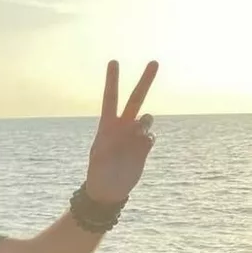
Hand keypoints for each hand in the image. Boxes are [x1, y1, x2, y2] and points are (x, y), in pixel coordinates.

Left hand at [84, 60, 158, 203]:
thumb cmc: (98, 175)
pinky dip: (148, 138)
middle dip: (145, 81)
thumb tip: (130, 131)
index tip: (114, 62)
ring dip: (145, 122)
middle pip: (136, 99)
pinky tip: (142, 147)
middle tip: (154, 62)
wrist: (108, 190)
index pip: (111, 98)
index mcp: (107, 126)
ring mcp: (134, 136)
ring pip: (146, 118)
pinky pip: (150, 136)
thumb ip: (114, 142)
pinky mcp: (143, 147)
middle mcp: (122, 127)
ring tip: (137, 133)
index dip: (112, 80)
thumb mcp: (99, 159)